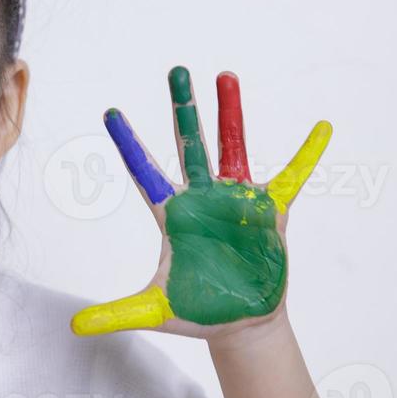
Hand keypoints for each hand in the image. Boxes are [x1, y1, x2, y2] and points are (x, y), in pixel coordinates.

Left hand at [70, 66, 328, 339]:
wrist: (241, 323)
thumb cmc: (196, 311)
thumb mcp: (153, 312)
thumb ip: (115, 313)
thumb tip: (73, 326)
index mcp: (172, 215)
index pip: (144, 172)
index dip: (129, 144)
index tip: (110, 112)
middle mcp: (203, 199)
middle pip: (190, 145)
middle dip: (183, 109)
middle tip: (175, 71)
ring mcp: (237, 201)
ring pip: (233, 148)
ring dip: (231, 114)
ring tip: (225, 76)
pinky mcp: (271, 212)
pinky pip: (293, 177)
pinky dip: (308, 154)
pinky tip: (322, 127)